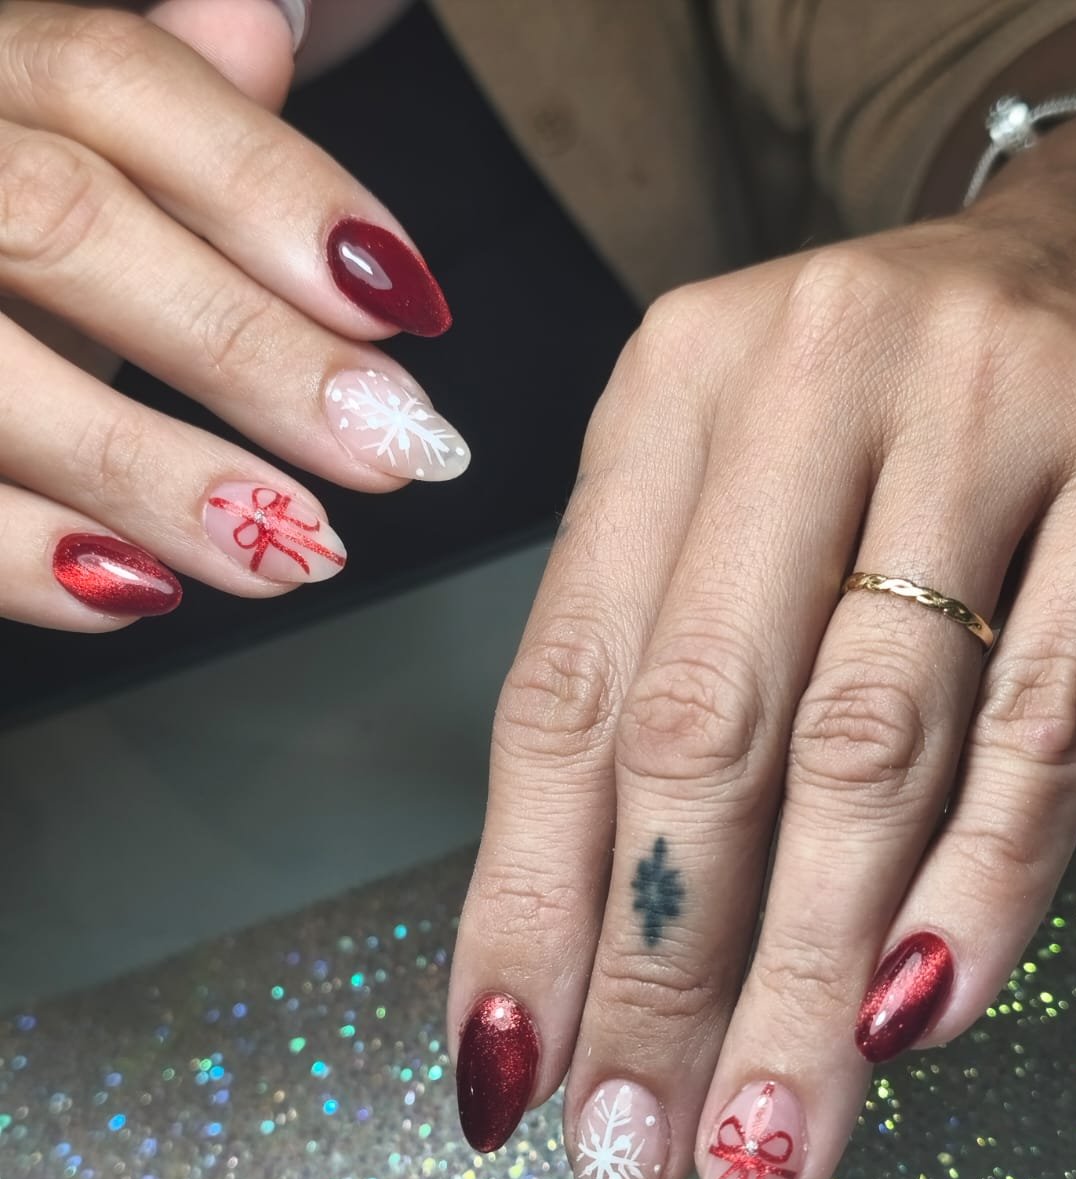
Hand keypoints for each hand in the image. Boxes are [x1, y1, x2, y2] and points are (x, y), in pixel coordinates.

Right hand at [0, 1, 466, 630]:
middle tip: (387, 445)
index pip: (109, 77)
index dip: (272, 188)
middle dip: (246, 347)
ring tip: (289, 549)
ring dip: (152, 473)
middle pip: (61, 219)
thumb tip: (260, 21)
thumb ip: (156, 117)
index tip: (403, 300)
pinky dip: (22, 556)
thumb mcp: (49, 161)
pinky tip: (136, 591)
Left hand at [448, 107, 1075, 1178]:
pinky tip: (915, 1018)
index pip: (566, 689)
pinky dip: (984, 884)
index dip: (526, 902)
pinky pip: (1052, 719)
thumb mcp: (735, 496)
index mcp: (669, 393)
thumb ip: (661, 687)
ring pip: (875, 747)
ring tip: (764, 1145)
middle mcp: (809, 382)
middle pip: (707, 733)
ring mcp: (990, 413)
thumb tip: (592, 966)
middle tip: (632, 1159)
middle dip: (661, 974)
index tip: (508, 1079)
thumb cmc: (878, 421)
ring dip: (805, 975)